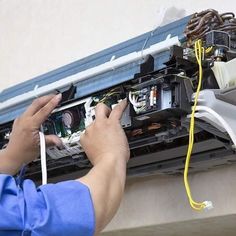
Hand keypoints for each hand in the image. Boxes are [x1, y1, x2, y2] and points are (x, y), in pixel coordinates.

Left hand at [5, 94, 62, 166]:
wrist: (12, 156)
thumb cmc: (23, 152)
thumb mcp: (41, 147)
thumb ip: (52, 140)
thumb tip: (60, 140)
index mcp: (30, 125)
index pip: (43, 110)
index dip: (52, 103)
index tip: (58, 97)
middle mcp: (23, 120)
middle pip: (36, 103)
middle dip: (47, 97)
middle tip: (55, 96)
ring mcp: (20, 120)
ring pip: (32, 105)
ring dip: (42, 102)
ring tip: (50, 101)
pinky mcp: (19, 121)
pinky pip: (29, 110)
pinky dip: (37, 107)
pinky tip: (41, 110)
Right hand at [79, 99, 129, 233]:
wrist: (109, 165)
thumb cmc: (103, 166)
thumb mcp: (92, 161)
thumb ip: (92, 156)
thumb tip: (93, 160)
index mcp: (84, 140)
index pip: (87, 132)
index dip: (94, 134)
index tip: (98, 136)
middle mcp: (90, 130)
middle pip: (91, 120)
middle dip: (96, 120)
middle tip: (102, 121)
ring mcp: (100, 125)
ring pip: (100, 109)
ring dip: (105, 111)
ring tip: (111, 112)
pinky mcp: (111, 123)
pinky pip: (116, 110)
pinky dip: (120, 106)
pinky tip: (123, 103)